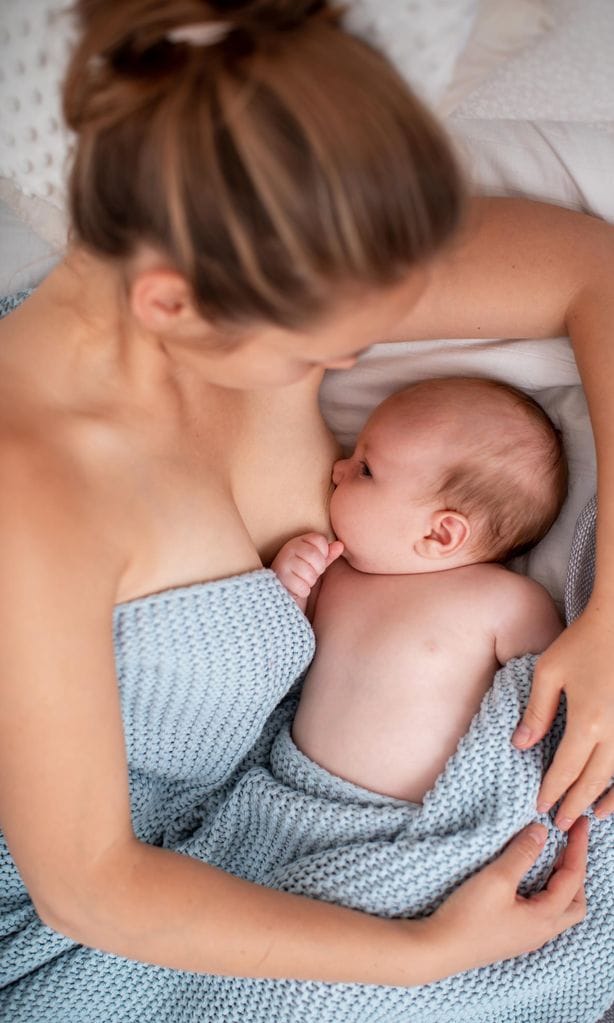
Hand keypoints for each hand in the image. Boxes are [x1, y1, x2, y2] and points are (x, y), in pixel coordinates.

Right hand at [271, 533, 343, 606]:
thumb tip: (340, 545)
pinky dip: (303, 591)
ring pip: (310, 573)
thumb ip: (328, 554)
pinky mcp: (281, 578)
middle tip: (310, 573)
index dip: (324, 553)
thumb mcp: (316, 563)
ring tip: (302, 580)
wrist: (283, 590)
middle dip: (317, 569)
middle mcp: (289, 548)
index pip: (320, 540)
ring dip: (310, 582)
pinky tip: (296, 588)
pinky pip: (303, 587)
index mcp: (299, 541)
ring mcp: (283, 562)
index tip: (316, 561)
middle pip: (316, 556)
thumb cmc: (302, 574)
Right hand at [429, 819, 587, 974]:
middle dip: (577, 870)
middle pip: (575, 901)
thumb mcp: (497, 879)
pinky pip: (543, 912)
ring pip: (560, 909)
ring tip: (554, 858)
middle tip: (570, 844)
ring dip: (563, 882)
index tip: (580, 824)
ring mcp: (527, 936)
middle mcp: (541, 931)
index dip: (578, 848)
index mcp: (544, 918)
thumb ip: (522, 854)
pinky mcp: (512, 935)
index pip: (573, 878)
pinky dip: (547, 891)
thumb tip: (541, 833)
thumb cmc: (468, 917)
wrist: (440, 949)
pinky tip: (532, 880)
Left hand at [511, 604, 613, 827]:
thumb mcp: (550, 671)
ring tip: (590, 816)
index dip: (552, 791)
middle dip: (574, 803)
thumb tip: (522, 745)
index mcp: (588, 722)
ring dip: (604, 798)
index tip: (540, 807)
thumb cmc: (584, 641)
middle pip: (593, 780)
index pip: (566, 769)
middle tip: (559, 822)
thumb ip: (537, 711)